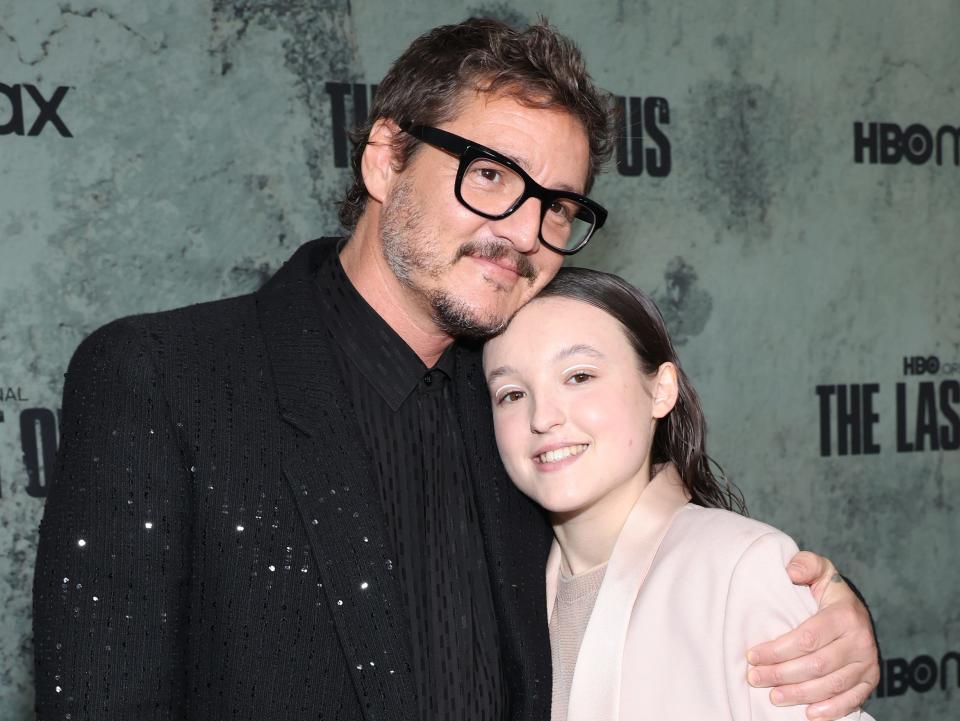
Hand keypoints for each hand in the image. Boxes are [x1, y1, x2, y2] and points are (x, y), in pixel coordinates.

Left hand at [746, 551, 878, 719]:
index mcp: (845, 615)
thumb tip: (790, 572)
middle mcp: (860, 641)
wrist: (857, 610)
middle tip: (755, 678)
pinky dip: (831, 710)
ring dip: (799, 694)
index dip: (777, 650)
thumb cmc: (829, 592)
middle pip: (816, 665)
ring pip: (830, 685)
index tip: (752, 655)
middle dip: (781, 674)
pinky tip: (809, 713)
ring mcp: (867, 663)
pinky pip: (852, 700)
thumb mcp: (819, 570)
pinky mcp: (870, 680)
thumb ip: (805, 564)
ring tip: (773, 696)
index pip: (807, 638)